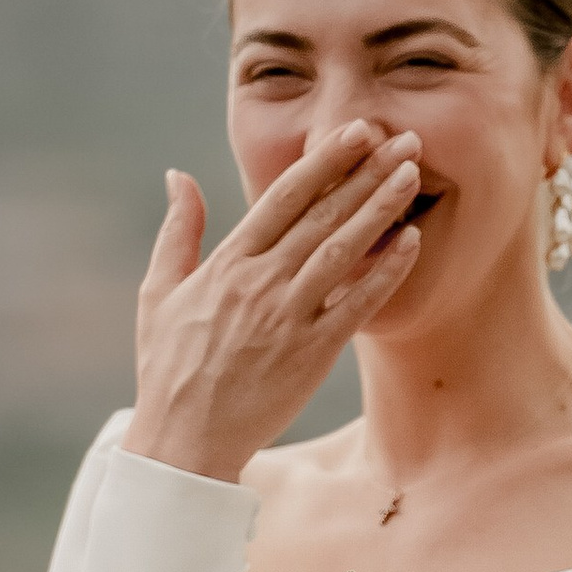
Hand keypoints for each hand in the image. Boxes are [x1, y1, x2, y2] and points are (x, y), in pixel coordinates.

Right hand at [123, 124, 427, 481]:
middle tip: (405, 139)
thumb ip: (178, 231)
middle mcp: (261, 282)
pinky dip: (385, 272)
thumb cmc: (169, 367)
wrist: (184, 439)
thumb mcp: (159, 291)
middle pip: (322, 214)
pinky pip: (357, 305)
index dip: (324, 161)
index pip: (284, 196)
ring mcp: (288, 316)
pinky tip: (411, 242)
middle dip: (366, 172)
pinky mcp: (312, 353)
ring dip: (380, 209)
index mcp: (228, 263)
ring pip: (343, 250)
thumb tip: (176, 175)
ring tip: (413, 175)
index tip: (358, 131)